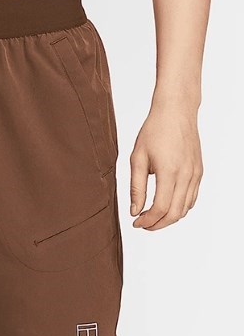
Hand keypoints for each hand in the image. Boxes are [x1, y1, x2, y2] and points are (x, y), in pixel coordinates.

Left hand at [129, 102, 202, 230]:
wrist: (176, 111)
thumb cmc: (154, 131)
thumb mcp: (137, 158)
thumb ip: (136, 187)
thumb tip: (135, 211)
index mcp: (169, 172)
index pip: (160, 208)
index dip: (147, 221)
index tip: (135, 223)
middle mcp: (186, 175)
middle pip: (174, 213)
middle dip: (157, 224)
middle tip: (142, 224)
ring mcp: (195, 174)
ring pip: (185, 209)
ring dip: (168, 218)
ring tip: (151, 216)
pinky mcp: (199, 172)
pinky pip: (191, 198)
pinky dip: (179, 208)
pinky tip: (165, 205)